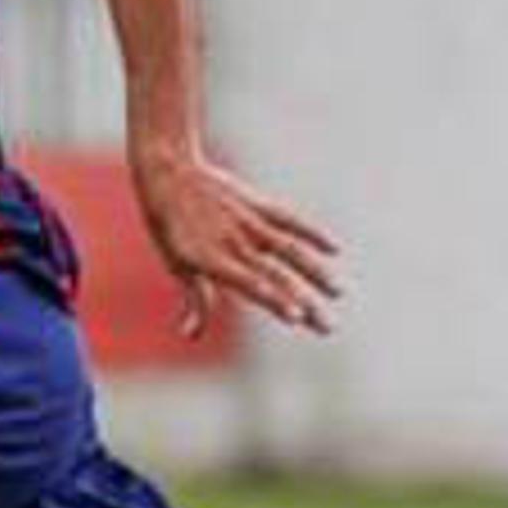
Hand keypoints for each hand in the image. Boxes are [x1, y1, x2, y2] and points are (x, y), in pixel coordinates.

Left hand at [132, 145, 340, 338]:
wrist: (169, 173)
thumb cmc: (169, 226)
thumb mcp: (177, 265)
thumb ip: (196, 299)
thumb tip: (191, 335)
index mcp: (212, 259)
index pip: (250, 284)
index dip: (274, 300)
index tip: (297, 318)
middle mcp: (234, 242)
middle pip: (277, 277)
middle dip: (304, 303)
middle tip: (327, 327)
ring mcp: (249, 222)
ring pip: (290, 250)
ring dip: (316, 272)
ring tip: (338, 292)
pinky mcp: (258, 204)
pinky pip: (290, 219)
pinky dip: (313, 233)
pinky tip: (335, 250)